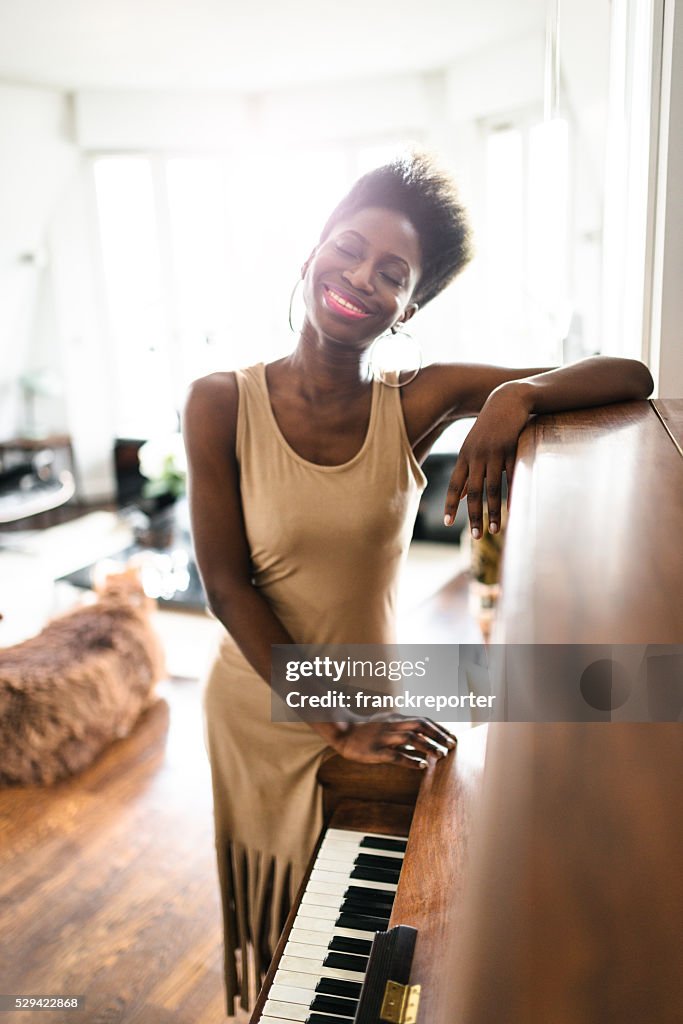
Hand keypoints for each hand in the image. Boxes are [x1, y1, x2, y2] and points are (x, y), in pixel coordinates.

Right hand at [329, 713, 455, 768]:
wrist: (343, 733)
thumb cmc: (367, 731)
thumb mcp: (387, 725)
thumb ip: (403, 730)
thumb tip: (423, 741)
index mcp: (396, 718)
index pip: (423, 720)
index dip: (439, 729)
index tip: (452, 737)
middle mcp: (392, 725)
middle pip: (420, 726)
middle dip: (438, 735)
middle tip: (452, 745)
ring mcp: (384, 737)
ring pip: (411, 738)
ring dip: (428, 746)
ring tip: (441, 755)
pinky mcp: (376, 751)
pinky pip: (396, 755)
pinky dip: (411, 760)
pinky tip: (422, 766)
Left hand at [443, 382, 531, 536]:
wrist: (507, 400)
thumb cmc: (488, 427)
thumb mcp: (473, 448)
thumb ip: (466, 473)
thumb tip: (459, 496)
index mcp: (464, 457)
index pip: (453, 485)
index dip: (450, 504)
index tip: (447, 523)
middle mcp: (476, 457)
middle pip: (473, 492)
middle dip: (474, 516)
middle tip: (476, 537)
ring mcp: (494, 453)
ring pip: (492, 489)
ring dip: (493, 512)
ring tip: (496, 531)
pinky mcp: (511, 449)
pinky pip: (511, 477)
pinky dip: (511, 495)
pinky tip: (513, 510)